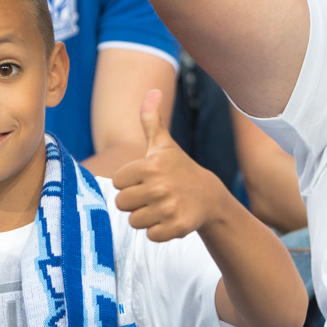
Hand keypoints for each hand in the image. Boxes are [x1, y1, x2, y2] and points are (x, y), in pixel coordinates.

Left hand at [113, 89, 229, 241]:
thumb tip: (152, 91)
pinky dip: (159, 230)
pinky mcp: (176, 227)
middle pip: (121, 203)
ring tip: (161, 206)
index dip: (129, 182)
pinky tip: (170, 219)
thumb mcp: (164, 144)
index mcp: (150, 165)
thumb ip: (151, 119)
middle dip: (135, 201)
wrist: (210, 196)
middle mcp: (159, 186)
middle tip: (153, 195)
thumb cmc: (179, 168)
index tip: (146, 179)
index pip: (117, 182)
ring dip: (145, 217)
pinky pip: (150, 235)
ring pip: (134, 221)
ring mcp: (168, 208)